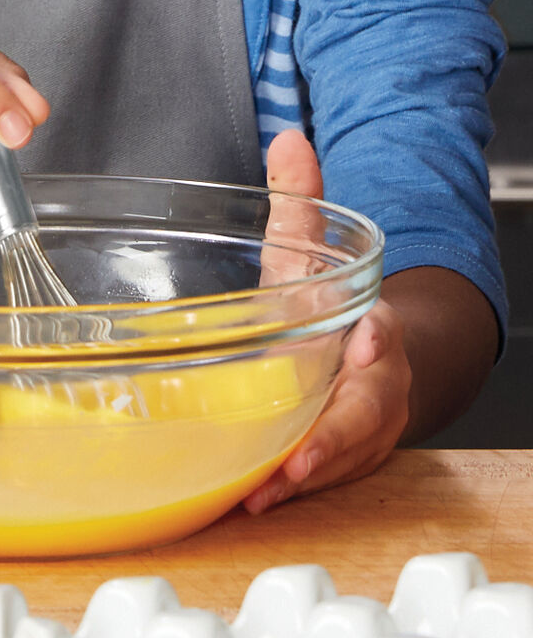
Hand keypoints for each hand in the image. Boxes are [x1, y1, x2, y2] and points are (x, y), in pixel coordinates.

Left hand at [242, 130, 410, 513]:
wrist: (360, 352)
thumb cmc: (327, 302)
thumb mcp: (309, 253)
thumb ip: (300, 203)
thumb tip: (288, 138)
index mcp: (372, 332)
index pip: (385, 338)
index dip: (379, 341)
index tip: (371, 334)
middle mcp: (372, 385)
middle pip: (366, 412)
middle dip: (338, 434)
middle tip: (301, 455)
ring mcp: (357, 427)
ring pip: (340, 456)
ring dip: (305, 475)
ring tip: (265, 490)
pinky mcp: (335, 456)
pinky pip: (318, 476)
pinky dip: (288, 489)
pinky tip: (251, 499)